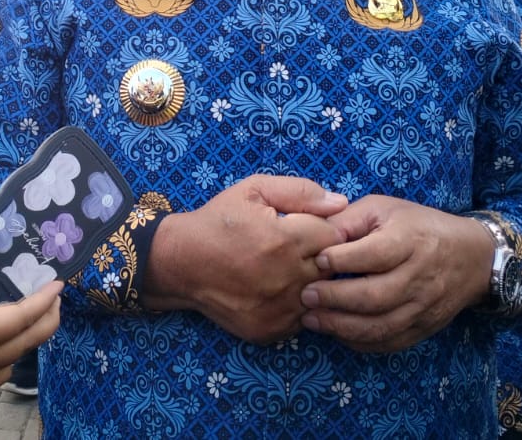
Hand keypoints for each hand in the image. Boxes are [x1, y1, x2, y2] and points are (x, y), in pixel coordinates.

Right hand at [143, 175, 346, 344]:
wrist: (181, 262)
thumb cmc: (219, 220)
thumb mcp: (254, 190)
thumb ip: (300, 192)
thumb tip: (341, 203)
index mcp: (284, 240)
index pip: (335, 237)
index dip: (324, 229)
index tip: (308, 227)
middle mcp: (285, 278)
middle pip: (332, 269)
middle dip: (321, 256)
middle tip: (298, 248)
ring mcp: (278, 309)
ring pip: (320, 296)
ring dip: (311, 283)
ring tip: (286, 268)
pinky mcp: (270, 331)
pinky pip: (301, 319)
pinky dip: (295, 305)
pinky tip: (275, 289)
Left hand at [299, 196, 490, 352]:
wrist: (470, 257)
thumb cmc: (417, 226)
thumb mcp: (384, 209)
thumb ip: (349, 219)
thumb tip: (314, 233)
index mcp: (409, 241)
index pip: (374, 255)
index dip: (341, 259)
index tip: (315, 260)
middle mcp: (419, 277)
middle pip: (375, 296)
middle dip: (335, 299)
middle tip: (305, 296)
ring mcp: (423, 307)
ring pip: (381, 325)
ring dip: (341, 326)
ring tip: (311, 319)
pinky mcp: (424, 328)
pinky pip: (390, 342)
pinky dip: (360, 342)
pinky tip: (337, 333)